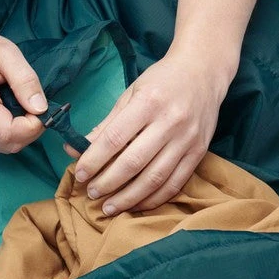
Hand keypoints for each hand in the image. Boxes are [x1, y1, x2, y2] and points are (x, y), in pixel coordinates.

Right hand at [0, 18, 48, 152]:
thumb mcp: (6, 51)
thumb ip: (25, 80)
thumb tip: (41, 108)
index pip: (7, 133)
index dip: (32, 127)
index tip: (41, 107)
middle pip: (7, 144)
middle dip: (30, 130)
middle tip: (33, 105)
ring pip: (3, 147)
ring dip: (20, 132)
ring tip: (19, 105)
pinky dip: (8, 133)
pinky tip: (6, 112)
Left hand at [62, 49, 234, 213]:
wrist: (203, 71)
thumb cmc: (161, 81)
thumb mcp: (130, 94)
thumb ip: (105, 125)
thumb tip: (75, 149)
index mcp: (148, 102)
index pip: (114, 138)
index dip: (94, 160)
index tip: (79, 174)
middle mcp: (170, 122)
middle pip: (133, 162)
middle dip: (108, 182)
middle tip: (91, 193)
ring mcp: (187, 139)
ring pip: (155, 177)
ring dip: (129, 197)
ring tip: (109, 207)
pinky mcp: (199, 151)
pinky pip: (175, 183)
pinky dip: (154, 198)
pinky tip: (137, 205)